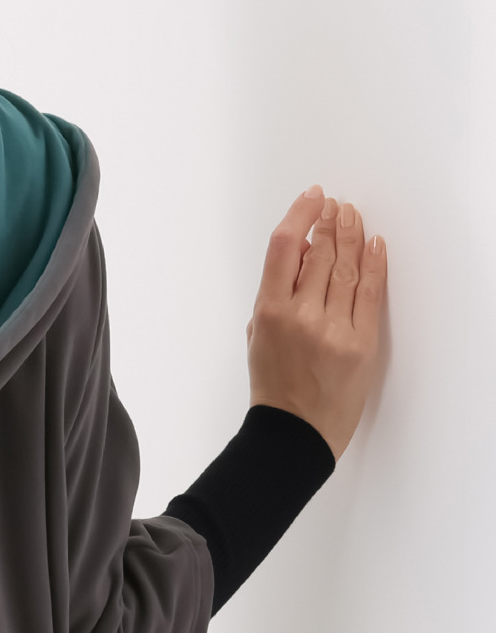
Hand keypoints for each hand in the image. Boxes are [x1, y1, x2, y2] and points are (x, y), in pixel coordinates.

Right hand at [246, 185, 387, 459]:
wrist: (293, 432)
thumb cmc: (273, 388)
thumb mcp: (258, 339)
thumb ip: (275, 298)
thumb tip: (301, 258)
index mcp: (268, 313)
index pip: (285, 248)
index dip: (301, 216)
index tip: (312, 199)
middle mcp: (301, 316)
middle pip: (322, 252)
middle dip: (331, 223)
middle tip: (337, 206)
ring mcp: (333, 329)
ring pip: (347, 267)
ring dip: (352, 235)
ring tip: (352, 217)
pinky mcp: (360, 342)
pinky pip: (370, 293)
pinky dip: (374, 264)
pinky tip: (374, 245)